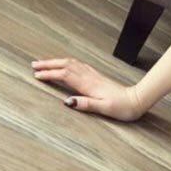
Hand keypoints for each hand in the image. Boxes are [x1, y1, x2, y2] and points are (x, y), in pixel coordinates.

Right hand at [31, 57, 146, 120]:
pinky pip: (78, 65)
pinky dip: (67, 62)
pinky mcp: (97, 77)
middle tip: (33, 65)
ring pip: (70, 63)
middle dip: (48, 65)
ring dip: (56, 62)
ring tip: (44, 63)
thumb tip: (67, 102)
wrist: (136, 100)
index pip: (64, 76)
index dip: (50, 75)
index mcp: (88, 85)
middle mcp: (89, 77)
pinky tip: (65, 64)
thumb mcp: (104, 108)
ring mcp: (93, 75)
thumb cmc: (122, 107)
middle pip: (65, 66)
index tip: (37, 76)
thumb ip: (86, 104)